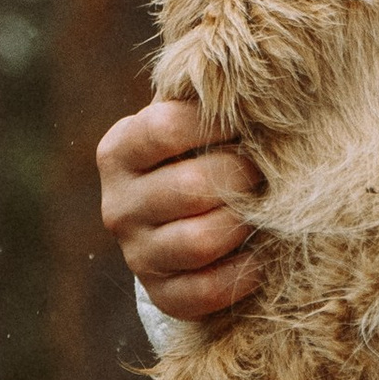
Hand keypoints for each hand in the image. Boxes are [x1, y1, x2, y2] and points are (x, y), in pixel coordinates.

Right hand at [97, 98, 265, 320]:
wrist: (190, 218)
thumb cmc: (205, 150)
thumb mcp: (196, 120)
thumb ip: (214, 101)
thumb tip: (261, 85)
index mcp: (120, 151)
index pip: (165, 128)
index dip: (218, 123)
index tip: (249, 121)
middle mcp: (118, 205)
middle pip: (192, 187)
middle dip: (242, 176)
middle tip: (260, 171)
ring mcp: (136, 254)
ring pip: (202, 240)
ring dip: (243, 223)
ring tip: (258, 209)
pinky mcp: (161, 295)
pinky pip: (206, 291)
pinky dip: (242, 273)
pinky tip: (258, 255)